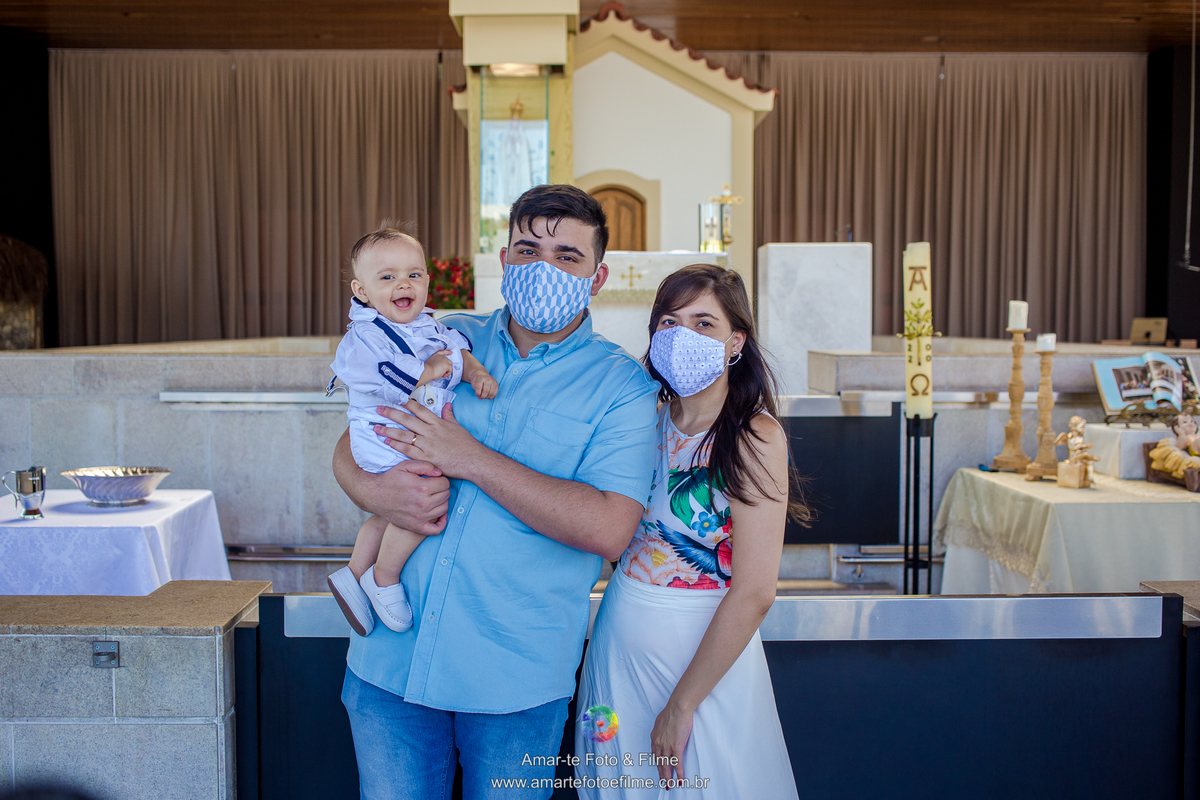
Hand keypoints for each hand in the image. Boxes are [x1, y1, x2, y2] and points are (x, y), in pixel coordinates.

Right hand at [332, 432, 449, 534]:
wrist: (374, 495)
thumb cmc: (390, 479)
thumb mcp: (405, 466)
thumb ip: (425, 465)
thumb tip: (440, 473)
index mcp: (422, 487)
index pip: (445, 483)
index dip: (440, 479)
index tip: (433, 479)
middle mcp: (423, 504)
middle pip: (446, 495)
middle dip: (441, 489)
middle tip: (432, 487)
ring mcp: (420, 517)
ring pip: (444, 509)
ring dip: (441, 502)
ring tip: (432, 497)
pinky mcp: (416, 527)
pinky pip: (436, 529)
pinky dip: (442, 523)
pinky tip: (439, 515)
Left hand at [376, 401, 483, 478]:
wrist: (473, 460)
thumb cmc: (467, 445)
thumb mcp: (458, 427)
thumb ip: (449, 415)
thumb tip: (446, 405)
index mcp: (438, 423)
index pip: (419, 410)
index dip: (406, 404)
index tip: (395, 399)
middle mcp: (431, 432)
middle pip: (407, 420)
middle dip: (391, 414)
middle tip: (378, 410)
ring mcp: (427, 445)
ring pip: (404, 435)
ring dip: (388, 431)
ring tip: (376, 428)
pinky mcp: (426, 457)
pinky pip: (408, 450)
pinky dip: (396, 446)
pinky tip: (387, 442)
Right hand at [422, 351, 453, 383]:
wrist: (427, 370)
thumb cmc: (427, 369)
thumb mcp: (431, 363)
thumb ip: (436, 362)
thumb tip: (438, 367)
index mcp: (436, 355)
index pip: (443, 352)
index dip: (447, 352)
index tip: (451, 353)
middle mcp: (441, 357)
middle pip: (448, 361)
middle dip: (446, 366)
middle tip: (442, 372)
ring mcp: (445, 360)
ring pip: (450, 365)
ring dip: (447, 370)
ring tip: (442, 374)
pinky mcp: (447, 365)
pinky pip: (450, 370)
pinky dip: (448, 373)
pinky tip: (443, 375)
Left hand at [471, 372, 497, 399]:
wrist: (482, 375)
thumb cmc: (477, 380)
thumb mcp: (474, 383)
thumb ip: (476, 389)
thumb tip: (480, 395)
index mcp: (481, 378)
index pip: (479, 388)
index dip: (477, 393)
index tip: (477, 395)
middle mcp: (488, 379)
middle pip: (486, 391)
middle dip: (482, 396)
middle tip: (480, 397)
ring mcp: (493, 382)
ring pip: (491, 393)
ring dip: (486, 397)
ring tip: (483, 397)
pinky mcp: (496, 385)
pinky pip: (495, 393)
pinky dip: (491, 396)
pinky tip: (487, 396)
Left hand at [649, 699, 692, 787]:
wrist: (678, 708)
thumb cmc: (671, 712)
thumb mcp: (660, 721)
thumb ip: (659, 729)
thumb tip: (660, 731)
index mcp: (654, 738)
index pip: (654, 755)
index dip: (657, 764)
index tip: (659, 770)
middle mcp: (659, 744)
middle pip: (659, 763)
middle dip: (661, 774)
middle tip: (663, 783)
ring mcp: (667, 746)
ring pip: (666, 766)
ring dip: (668, 777)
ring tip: (669, 785)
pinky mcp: (676, 747)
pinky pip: (677, 764)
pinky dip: (678, 773)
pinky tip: (680, 780)